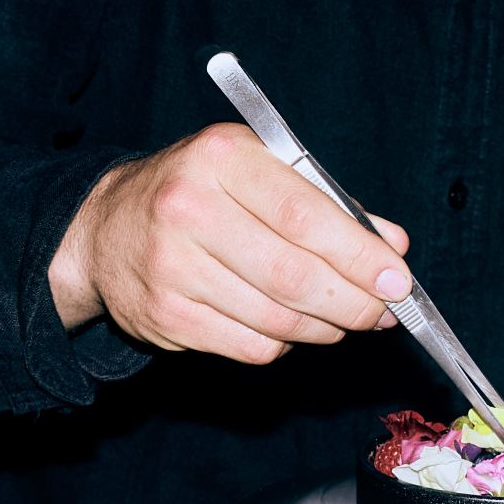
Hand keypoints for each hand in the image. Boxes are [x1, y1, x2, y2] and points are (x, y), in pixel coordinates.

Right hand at [43, 123, 409, 362]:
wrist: (106, 227)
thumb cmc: (199, 191)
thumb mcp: (257, 170)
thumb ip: (327, 203)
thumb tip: (393, 245)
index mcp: (220, 157)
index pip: (304, 215)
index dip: (359, 254)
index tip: (398, 279)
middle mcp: (187, 208)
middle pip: (292, 275)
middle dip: (352, 302)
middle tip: (383, 311)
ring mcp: (171, 267)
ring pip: (276, 319)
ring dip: (324, 326)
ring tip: (343, 318)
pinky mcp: (165, 317)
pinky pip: (250, 346)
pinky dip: (283, 342)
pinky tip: (290, 325)